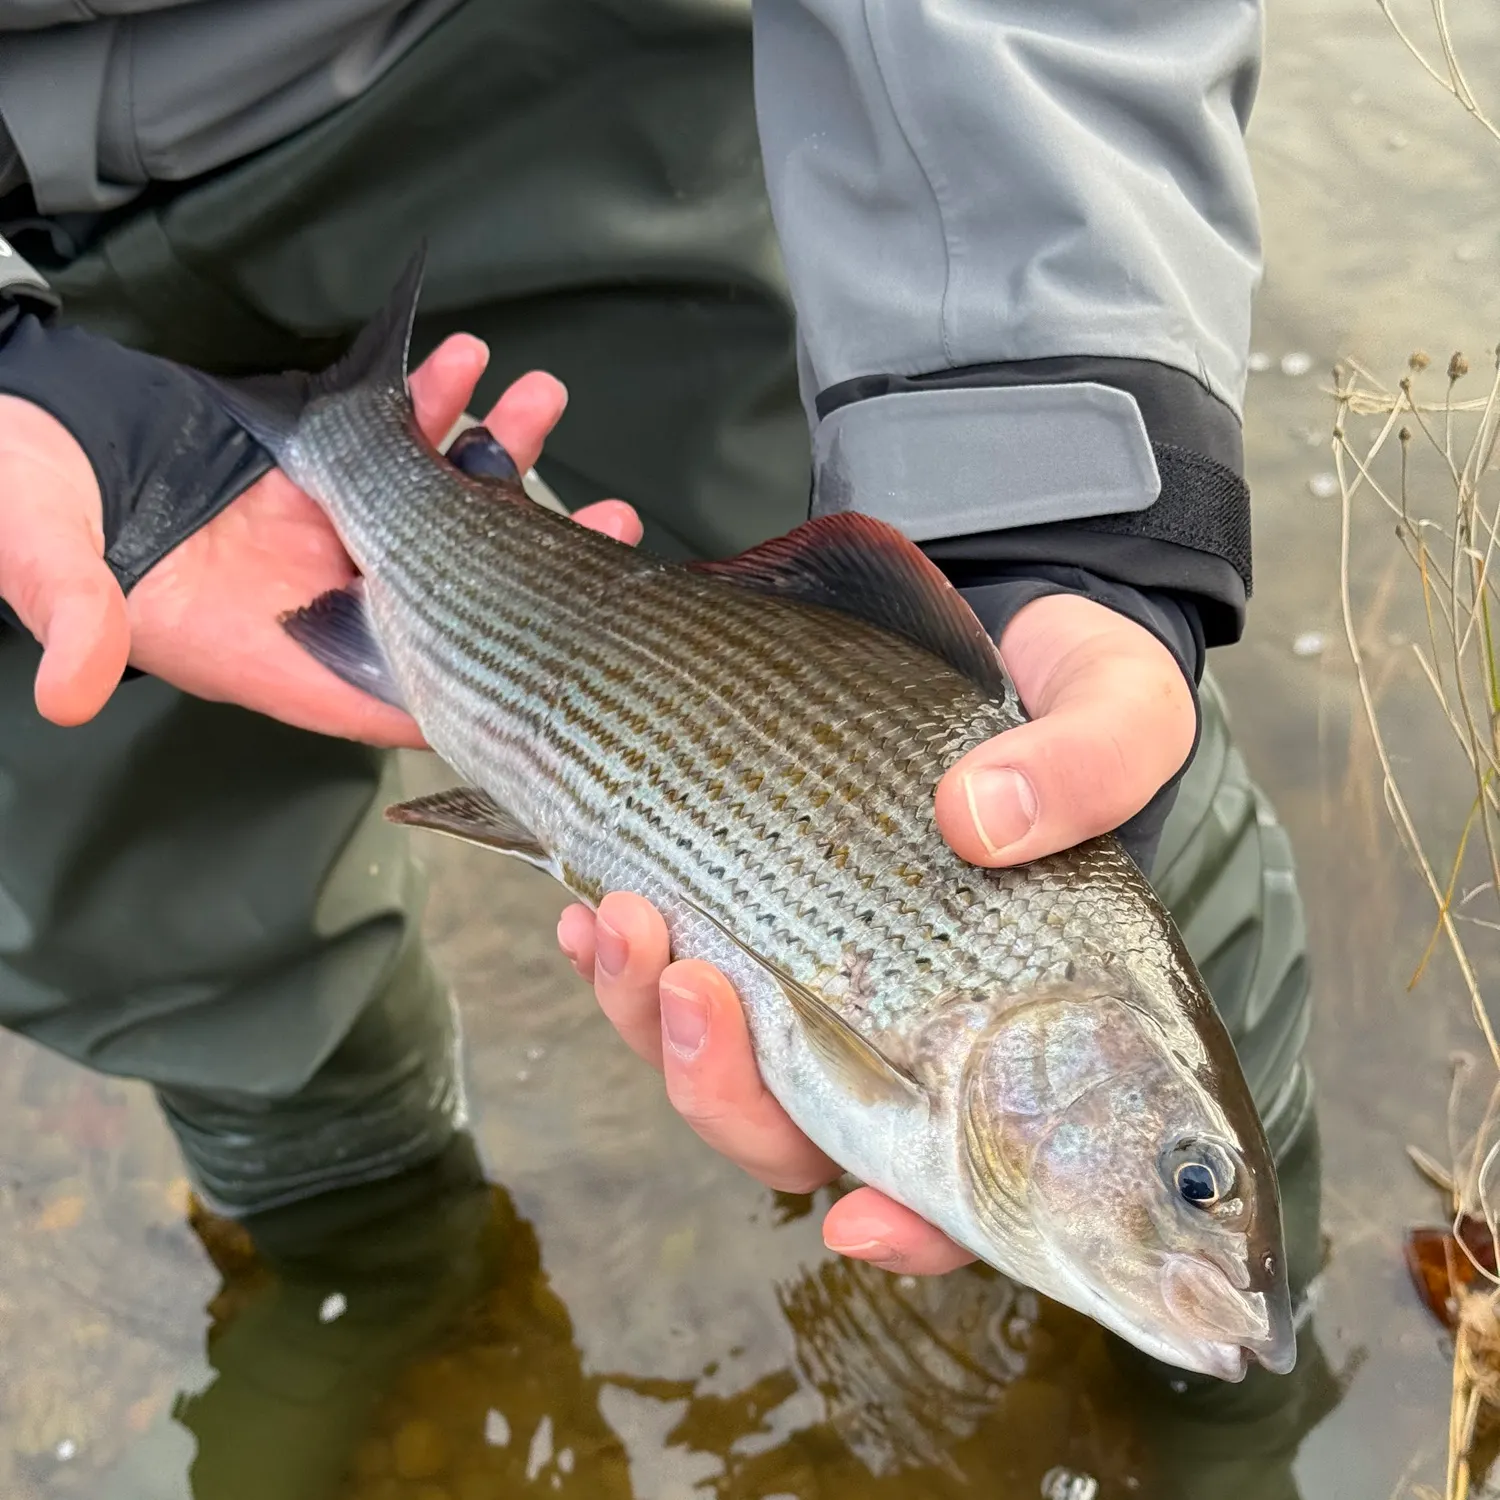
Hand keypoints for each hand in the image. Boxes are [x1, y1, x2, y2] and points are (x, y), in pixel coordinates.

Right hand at [0, 339, 639, 740]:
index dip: (469, 693)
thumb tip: (70, 686)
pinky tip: (469, 361)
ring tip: (544, 401)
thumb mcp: (40, 558)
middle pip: (445, 605)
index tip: (555, 664)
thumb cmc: (21, 505)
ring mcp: (321, 535)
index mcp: (262, 649)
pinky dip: (431, 404)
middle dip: (529, 568)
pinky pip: (392, 444)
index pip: (382, 693)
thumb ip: (70, 615)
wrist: (11, 432)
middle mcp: (312, 600)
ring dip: (493, 458)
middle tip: (610, 526)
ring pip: (435, 513)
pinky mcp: (313, 471)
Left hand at [556, 589, 1194, 1273]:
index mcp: (1015, 1026)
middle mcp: (905, 1025)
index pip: (972, 1174)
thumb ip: (1088, 765)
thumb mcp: (1121, 711)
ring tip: (620, 921)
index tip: (857, 1218)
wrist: (998, 636)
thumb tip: (977, 822)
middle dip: (724, 1089)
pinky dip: (618, 963)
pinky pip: (672, 979)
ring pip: (720, 1068)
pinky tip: (590, 908)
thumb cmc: (1082, 701)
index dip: (916, 1225)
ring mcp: (821, 975)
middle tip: (693, 985)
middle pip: (802, 1134)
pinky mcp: (755, 912)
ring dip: (650, 1019)